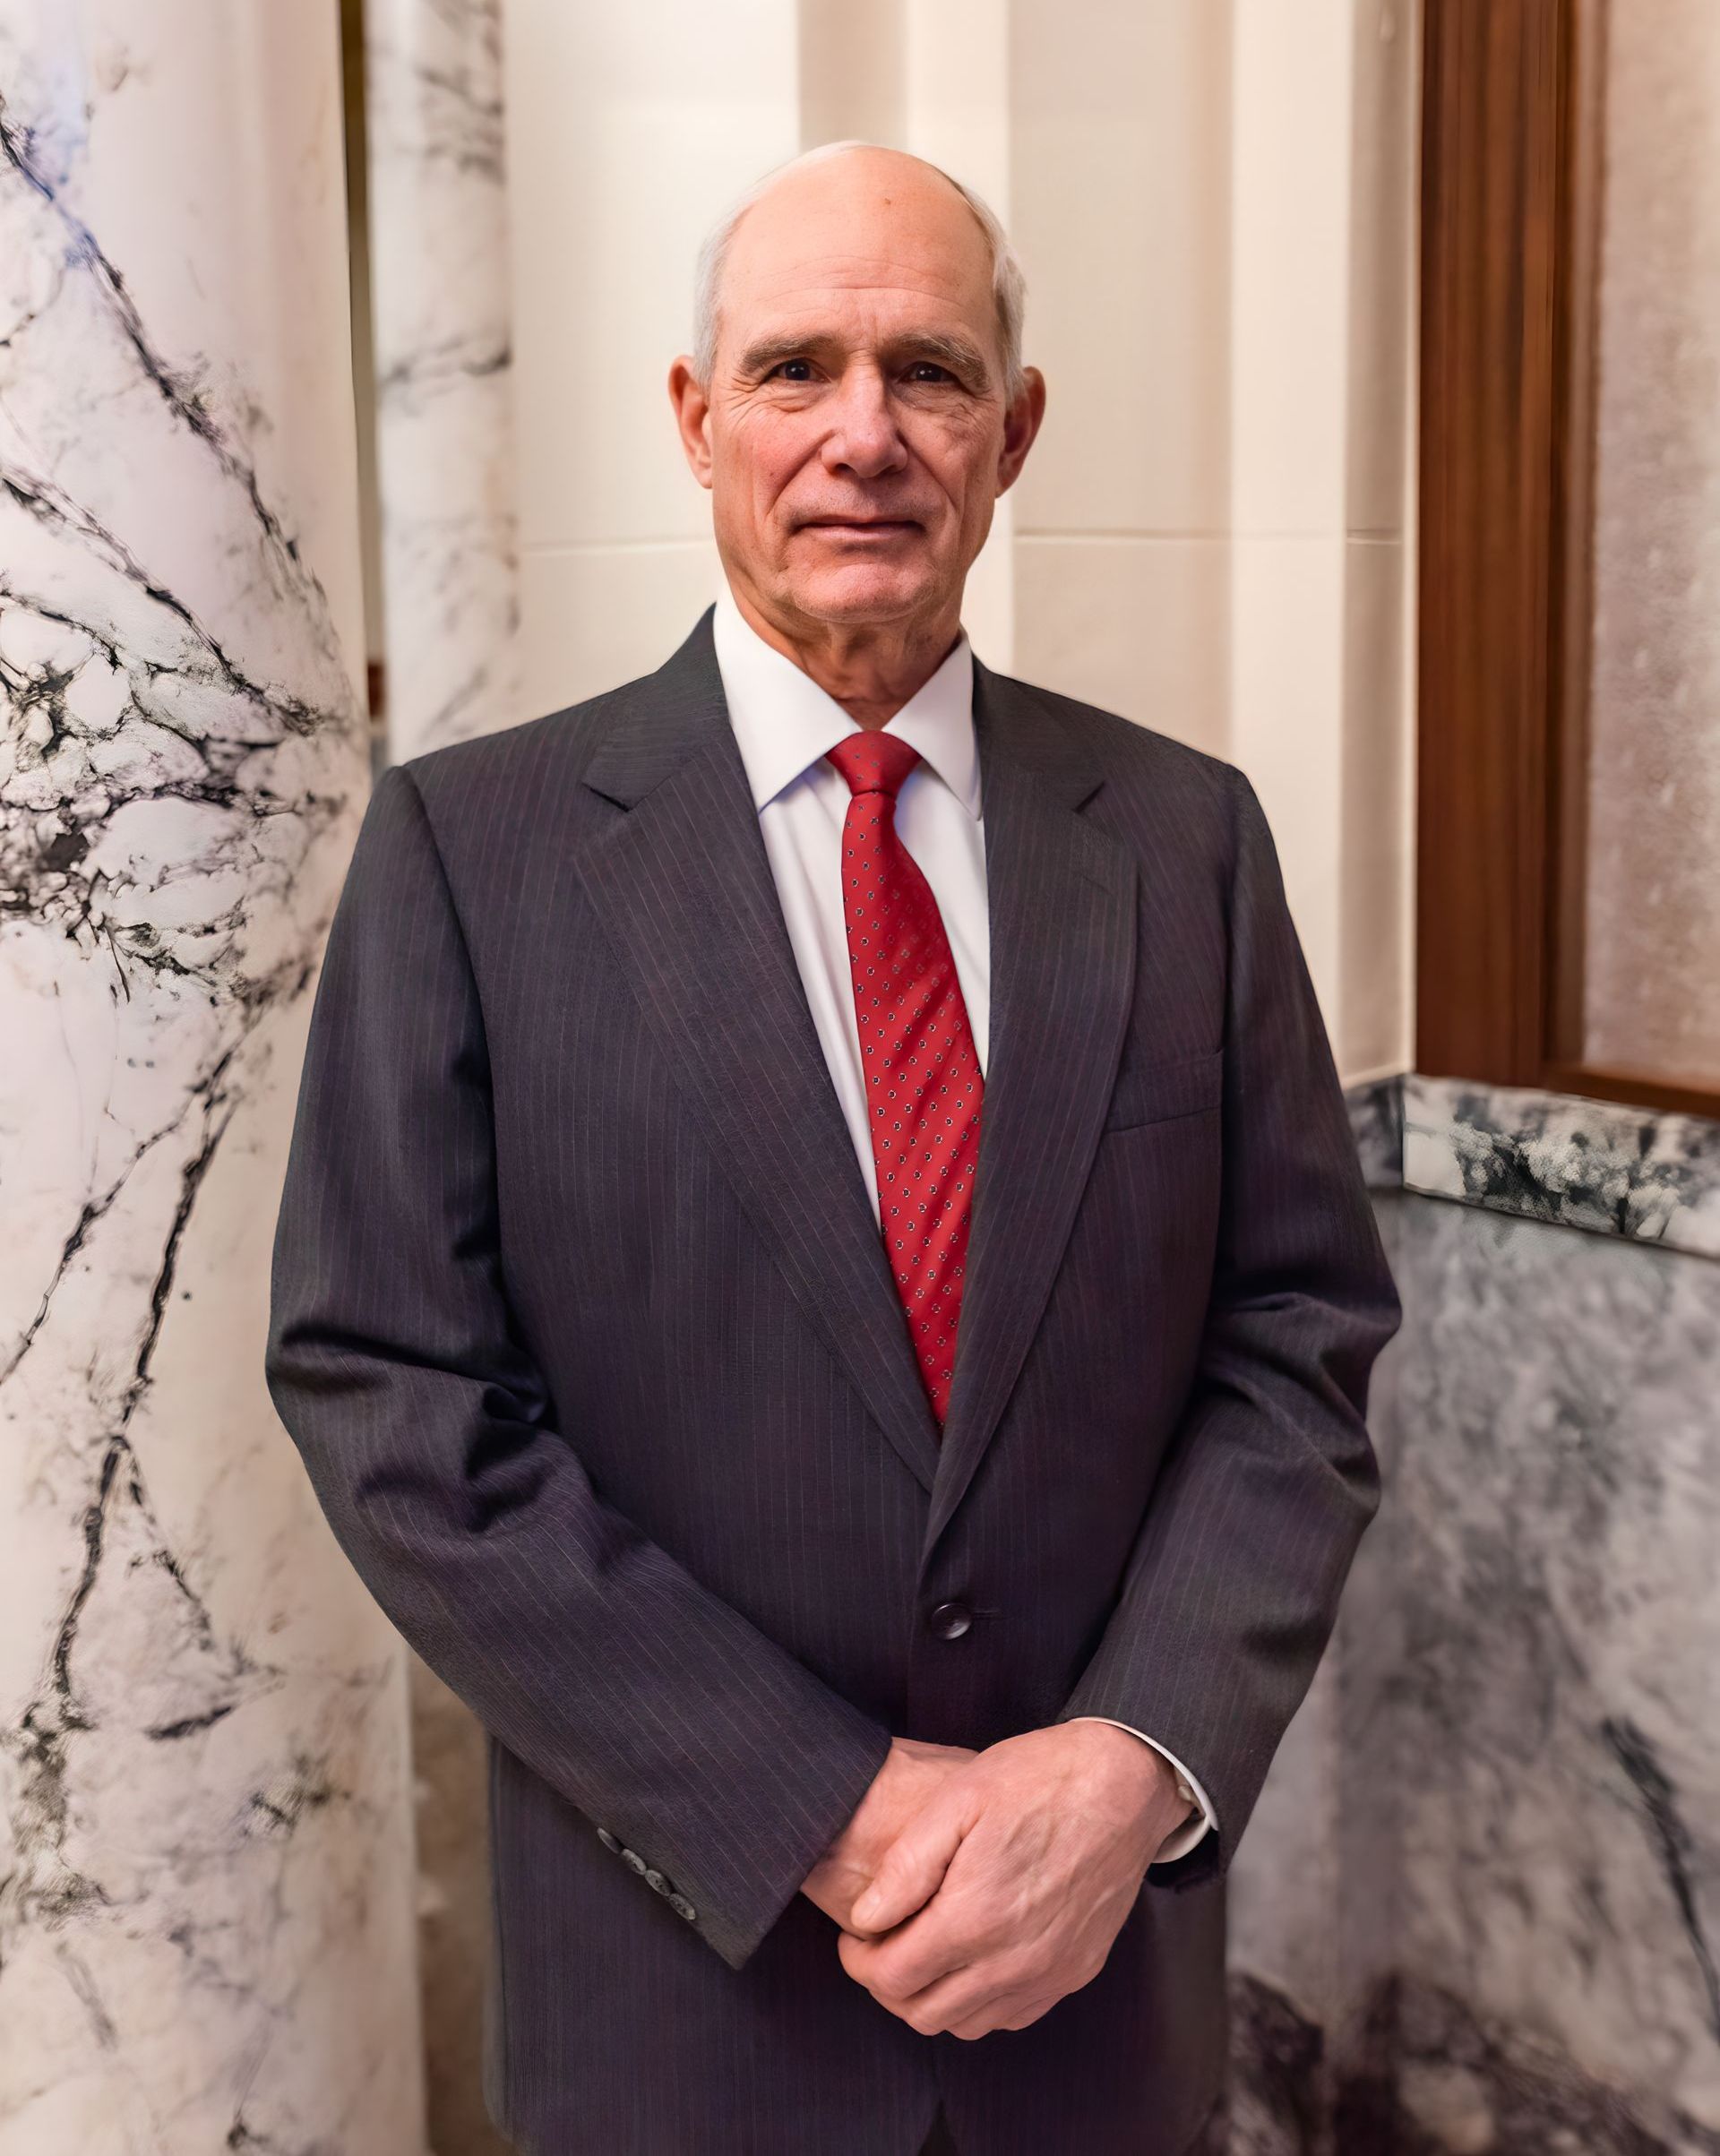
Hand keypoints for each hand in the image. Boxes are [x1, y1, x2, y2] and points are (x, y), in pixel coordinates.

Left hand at [835, 1721, 1190, 2038]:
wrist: (1124, 1784)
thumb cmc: (1038, 1780)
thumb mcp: (958, 1799)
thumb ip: (906, 1866)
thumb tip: (866, 1917)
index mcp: (976, 1917)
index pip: (892, 1978)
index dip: (859, 1961)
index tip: (855, 1937)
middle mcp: (1013, 1961)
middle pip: (923, 2013)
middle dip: (888, 1985)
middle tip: (881, 1945)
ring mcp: (1048, 1973)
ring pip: (966, 2024)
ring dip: (932, 1998)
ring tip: (922, 1951)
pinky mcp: (1074, 1972)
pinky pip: (1011, 2016)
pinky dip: (978, 2002)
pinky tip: (971, 1960)